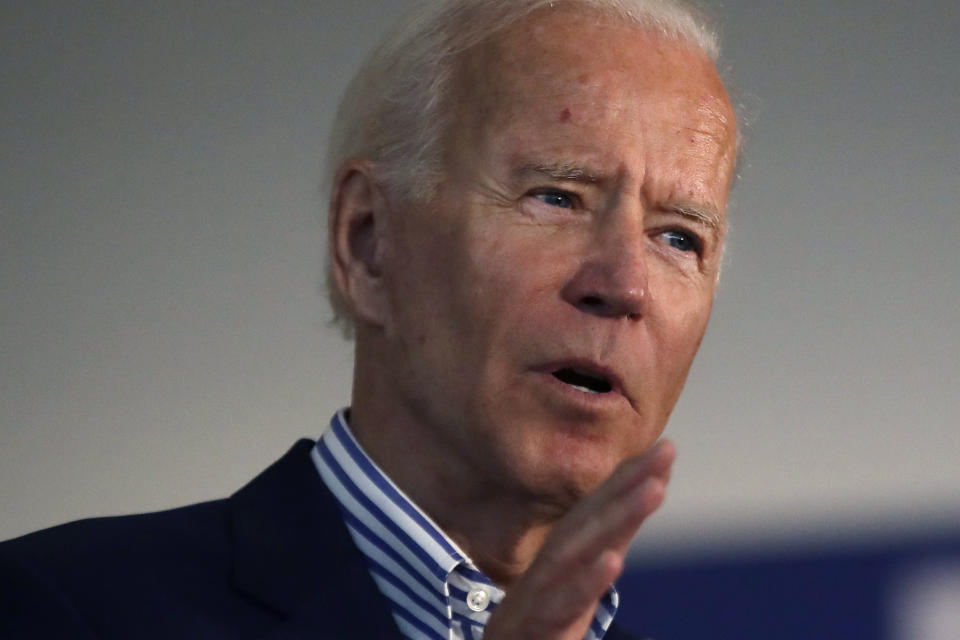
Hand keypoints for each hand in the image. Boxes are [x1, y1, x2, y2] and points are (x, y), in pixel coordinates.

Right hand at [483, 440, 674, 639]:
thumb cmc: (540, 621)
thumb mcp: (574, 586)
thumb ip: (602, 551)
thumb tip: (636, 512)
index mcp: (563, 557)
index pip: (597, 511)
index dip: (628, 479)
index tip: (666, 448)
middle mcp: (549, 568)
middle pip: (588, 520)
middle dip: (627, 484)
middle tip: (665, 452)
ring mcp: (539, 594)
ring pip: (575, 550)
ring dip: (616, 517)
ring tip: (654, 490)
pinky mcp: (534, 626)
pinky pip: (560, 603)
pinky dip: (586, 581)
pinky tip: (613, 559)